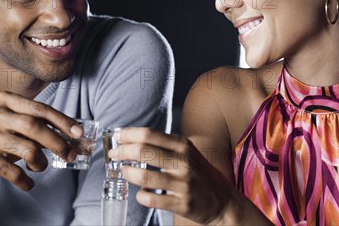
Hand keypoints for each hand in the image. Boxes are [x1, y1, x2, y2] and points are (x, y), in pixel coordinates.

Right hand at [0, 91, 81, 190]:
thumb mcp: (16, 126)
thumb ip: (40, 127)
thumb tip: (75, 136)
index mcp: (7, 100)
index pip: (41, 109)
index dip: (63, 121)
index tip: (79, 132)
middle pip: (35, 127)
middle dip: (57, 142)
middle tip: (70, 155)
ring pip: (27, 149)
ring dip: (41, 162)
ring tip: (40, 167)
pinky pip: (12, 171)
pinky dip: (25, 180)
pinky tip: (28, 183)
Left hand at [109, 128, 236, 224]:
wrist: (223, 201)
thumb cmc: (200, 174)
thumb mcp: (189, 152)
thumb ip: (166, 146)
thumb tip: (135, 139)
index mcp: (183, 145)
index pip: (149, 134)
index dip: (128, 134)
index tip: (117, 136)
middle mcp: (183, 161)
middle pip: (143, 151)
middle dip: (122, 151)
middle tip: (114, 154)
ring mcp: (182, 183)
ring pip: (144, 175)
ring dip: (127, 173)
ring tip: (124, 172)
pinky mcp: (181, 203)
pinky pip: (150, 198)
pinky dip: (140, 195)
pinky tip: (142, 192)